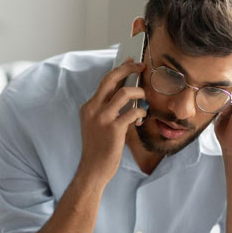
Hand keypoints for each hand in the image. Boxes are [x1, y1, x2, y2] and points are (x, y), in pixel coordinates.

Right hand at [78, 59, 146, 184]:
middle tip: (141, 66)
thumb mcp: (97, 124)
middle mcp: (93, 109)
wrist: (92, 169)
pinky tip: (142, 117)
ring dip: (138, 93)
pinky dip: (141, 112)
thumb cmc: (98, 148)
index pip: (105, 82)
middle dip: (128, 69)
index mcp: (88, 107)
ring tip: (143, 99)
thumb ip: (108, 109)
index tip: (130, 63)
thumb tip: (127, 94)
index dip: (119, 70)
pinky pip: (133, 112)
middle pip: (111, 79)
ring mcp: (102, 118)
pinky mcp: (114, 129)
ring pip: (125, 93)